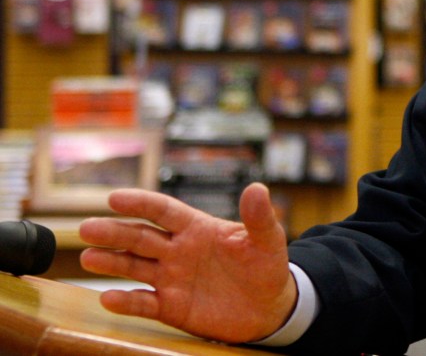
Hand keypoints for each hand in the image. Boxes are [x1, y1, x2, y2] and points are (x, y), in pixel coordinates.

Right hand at [79, 182, 296, 342]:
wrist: (270, 307)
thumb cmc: (266, 266)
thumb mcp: (268, 240)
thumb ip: (259, 217)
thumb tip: (257, 188)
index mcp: (198, 227)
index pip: (164, 211)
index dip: (140, 204)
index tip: (115, 198)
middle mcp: (178, 250)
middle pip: (140, 237)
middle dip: (114, 232)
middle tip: (87, 228)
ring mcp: (172, 278)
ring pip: (134, 267)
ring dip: (111, 262)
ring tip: (88, 257)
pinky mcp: (171, 307)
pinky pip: (144, 303)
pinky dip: (126, 302)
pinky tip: (108, 298)